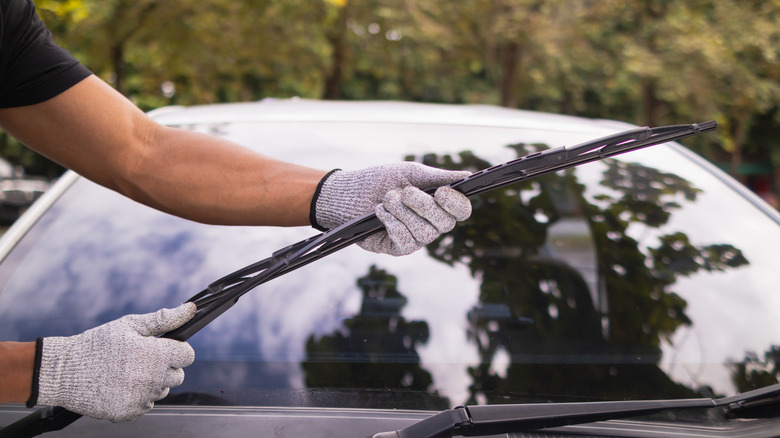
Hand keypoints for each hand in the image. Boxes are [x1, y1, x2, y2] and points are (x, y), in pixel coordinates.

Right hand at [33, 303, 195, 421]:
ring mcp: (140, 397)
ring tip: (128, 372)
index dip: (178, 350)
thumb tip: (190, 309)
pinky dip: (138, 396)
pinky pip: (146, 405)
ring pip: (162, 391)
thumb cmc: (98, 344)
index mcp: (155, 354)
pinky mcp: (129, 412)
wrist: (64, 371)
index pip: (188, 355)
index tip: (165, 348)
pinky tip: (121, 385)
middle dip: (166, 367)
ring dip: (152, 382)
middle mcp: (152, 378)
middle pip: (178, 376)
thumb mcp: (130, 325)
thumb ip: (164, 319)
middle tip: (142, 360)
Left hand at [311, 162, 471, 255]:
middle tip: (404, 192)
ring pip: (423, 232)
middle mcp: (432, 224)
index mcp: (438, 204)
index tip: (441, 192)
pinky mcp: (399, 248)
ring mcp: (416, 238)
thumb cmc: (381, 181)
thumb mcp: (409, 173)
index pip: (461, 210)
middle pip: (445, 223)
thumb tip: (466, 176)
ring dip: (402, 212)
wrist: (350, 193)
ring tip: (386, 200)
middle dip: (423, 205)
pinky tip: (379, 214)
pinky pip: (405, 241)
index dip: (456, 203)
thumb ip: (438, 176)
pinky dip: (392, 224)